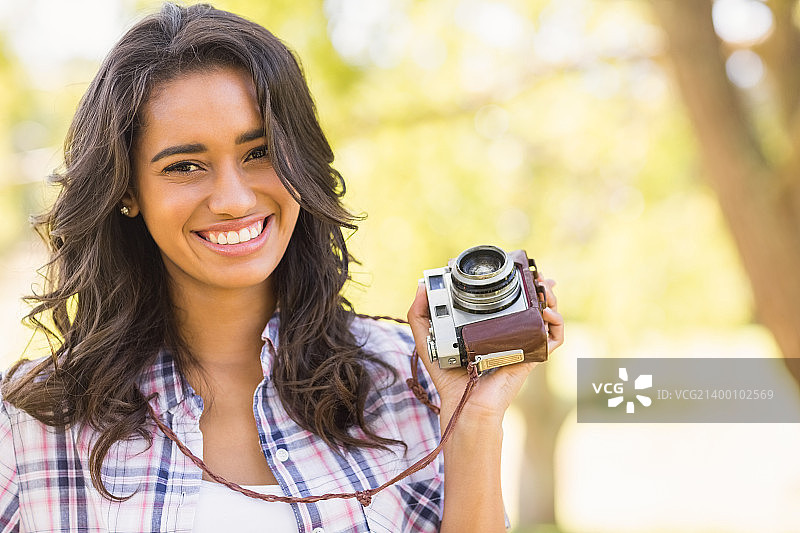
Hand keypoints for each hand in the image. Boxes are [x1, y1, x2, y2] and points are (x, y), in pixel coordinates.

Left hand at [407, 272, 563, 424]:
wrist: (465, 402)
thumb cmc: (448, 376)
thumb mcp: (427, 340)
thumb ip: (419, 313)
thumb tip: (422, 285)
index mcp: (487, 327)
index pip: (505, 300)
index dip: (513, 283)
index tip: (512, 268)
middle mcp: (507, 333)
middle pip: (531, 304)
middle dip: (538, 286)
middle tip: (535, 274)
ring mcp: (521, 343)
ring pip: (546, 316)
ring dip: (550, 298)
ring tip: (545, 288)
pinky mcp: (530, 355)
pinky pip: (553, 339)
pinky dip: (557, 324)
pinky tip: (548, 314)